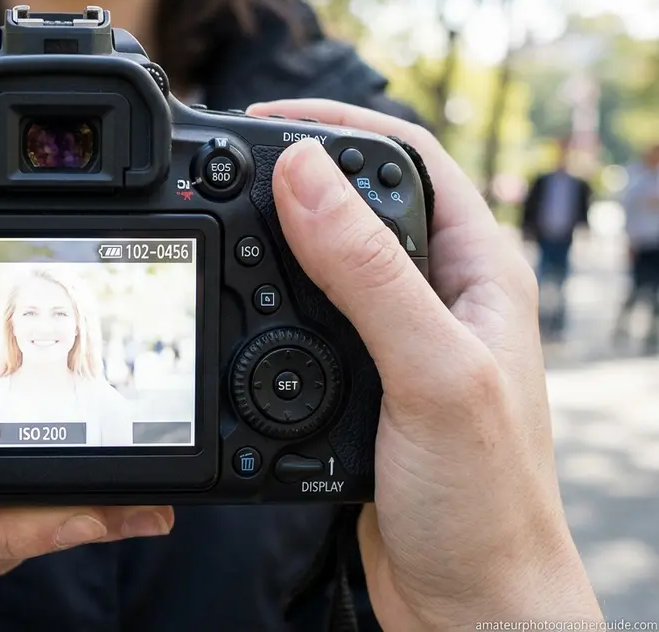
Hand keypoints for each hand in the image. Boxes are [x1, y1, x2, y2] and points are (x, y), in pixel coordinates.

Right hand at [248, 100, 601, 627]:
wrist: (469, 602)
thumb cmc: (486, 501)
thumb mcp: (429, 372)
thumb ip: (367, 272)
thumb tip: (301, 174)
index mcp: (479, 271)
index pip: (410, 158)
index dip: (339, 124)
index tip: (262, 122)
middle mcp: (441, 296)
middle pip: (361, 200)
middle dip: (294, 175)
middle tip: (223, 170)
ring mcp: (400, 340)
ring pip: (327, 260)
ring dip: (274, 238)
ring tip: (219, 228)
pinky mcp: (362, 382)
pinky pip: (307, 318)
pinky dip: (266, 301)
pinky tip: (236, 308)